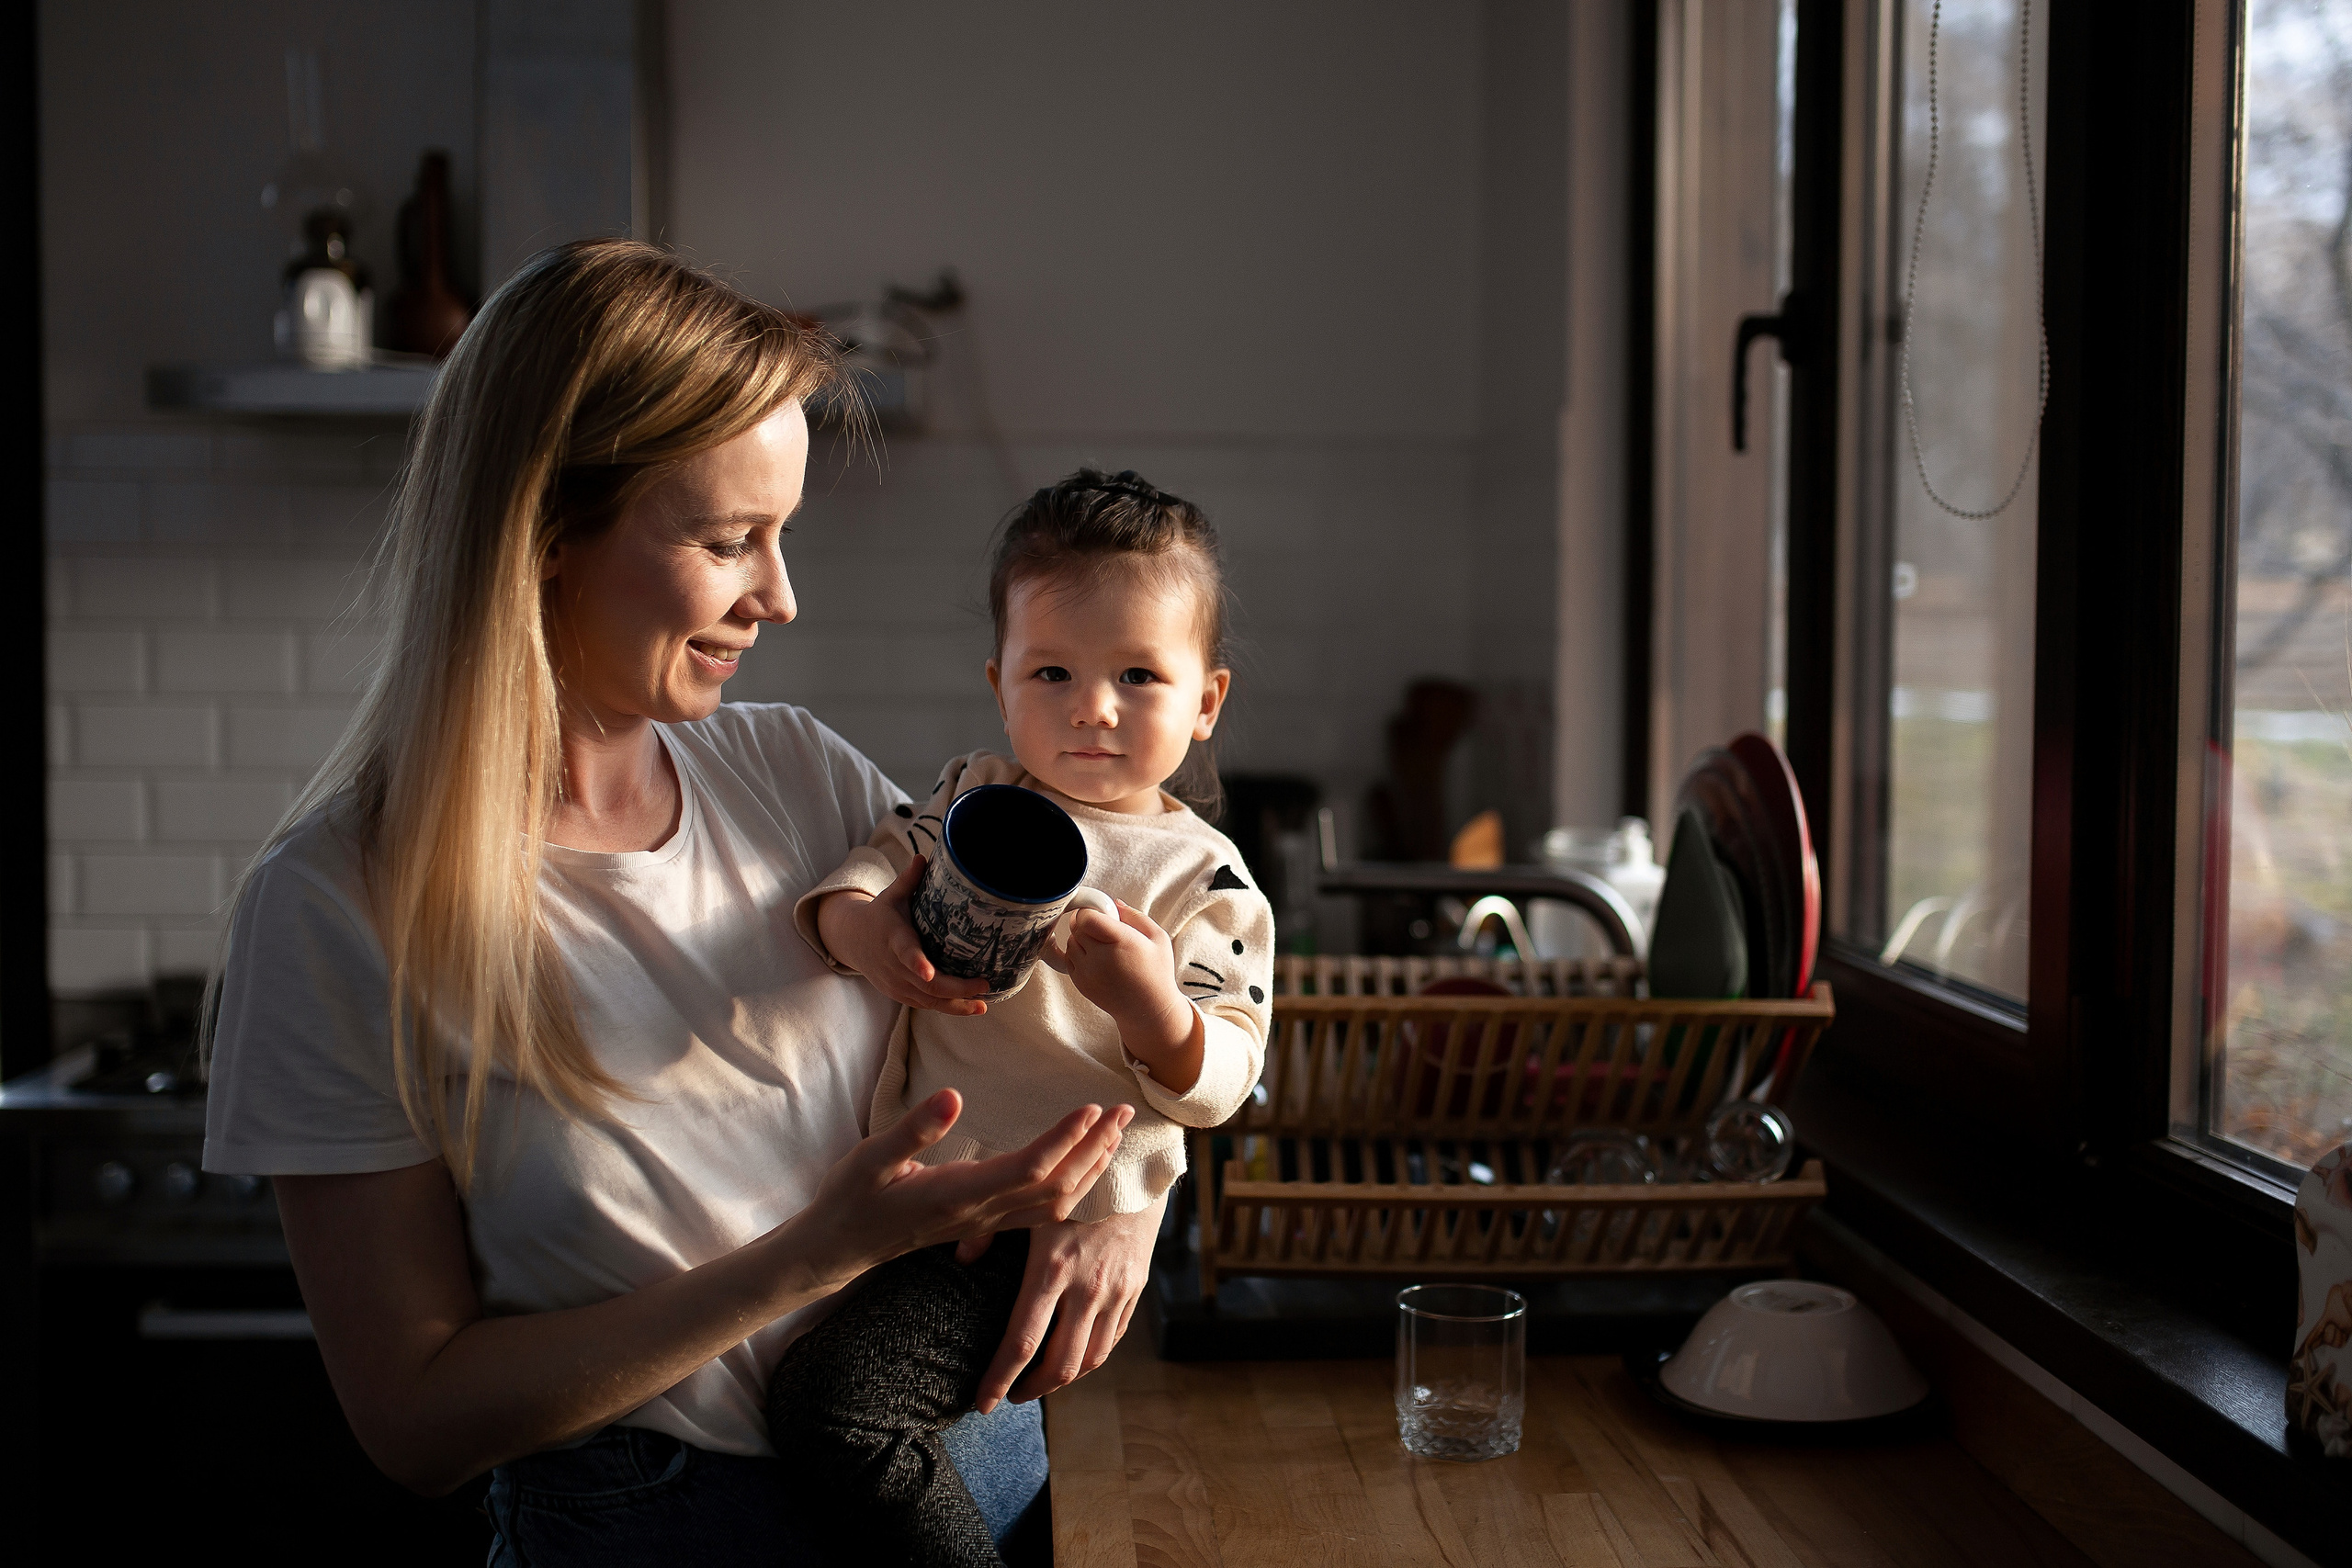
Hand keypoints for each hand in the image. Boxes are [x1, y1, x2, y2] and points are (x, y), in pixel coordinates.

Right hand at [785, 1089, 1132, 1289]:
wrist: (843, 1245)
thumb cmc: (854, 1196)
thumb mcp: (872, 1156)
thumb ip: (914, 1129)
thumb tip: (953, 1096)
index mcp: (960, 1193)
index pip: (1029, 1167)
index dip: (1066, 1139)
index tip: (1093, 1108)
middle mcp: (982, 1212)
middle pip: (1056, 1184)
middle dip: (1095, 1147)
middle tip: (1125, 1110)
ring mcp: (986, 1221)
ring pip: (1056, 1202)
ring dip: (1091, 1166)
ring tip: (1114, 1131)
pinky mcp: (986, 1223)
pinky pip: (1043, 1211)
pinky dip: (1074, 1186)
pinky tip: (1085, 1164)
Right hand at [815, 855, 989, 1014]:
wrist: (852, 940)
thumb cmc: (881, 914)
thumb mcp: (892, 895)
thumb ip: (909, 879)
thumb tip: (923, 856)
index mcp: (893, 937)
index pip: (905, 952)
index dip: (917, 963)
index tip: (929, 972)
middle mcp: (893, 965)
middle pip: (924, 983)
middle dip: (955, 988)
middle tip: (983, 984)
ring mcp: (895, 983)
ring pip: (926, 1000)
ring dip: (955, 1005)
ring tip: (982, 1005)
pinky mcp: (899, 995)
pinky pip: (924, 1005)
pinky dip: (946, 1008)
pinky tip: (970, 1007)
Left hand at [959, 1193, 1166, 1409]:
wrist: (1133, 1167)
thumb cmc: (1069, 1182)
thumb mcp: (1027, 1201)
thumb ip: (988, 1232)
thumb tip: (961, 1259)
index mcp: (1051, 1268)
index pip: (1021, 1342)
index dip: (1000, 1379)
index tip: (983, 1402)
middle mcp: (1086, 1287)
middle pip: (1059, 1364)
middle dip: (1031, 1389)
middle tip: (1010, 1395)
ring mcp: (1115, 1291)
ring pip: (1090, 1359)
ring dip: (1062, 1379)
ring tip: (1039, 1381)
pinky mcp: (1135, 1289)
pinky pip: (1112, 1339)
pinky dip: (1090, 1357)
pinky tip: (1072, 1355)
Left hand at [1061, 900, 1201, 1092]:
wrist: (1148, 1010)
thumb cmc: (1157, 972)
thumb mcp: (1158, 938)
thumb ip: (1135, 916)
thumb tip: (1113, 902)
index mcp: (1121, 943)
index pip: (1087, 918)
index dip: (1091, 911)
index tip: (1101, 914)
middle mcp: (1101, 959)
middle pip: (1076, 927)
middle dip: (1086, 922)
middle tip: (1102, 928)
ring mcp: (1088, 973)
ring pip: (1070, 942)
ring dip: (1081, 939)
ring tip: (1101, 945)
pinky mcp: (1080, 984)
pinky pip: (1069, 959)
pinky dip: (1078, 954)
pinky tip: (1097, 959)